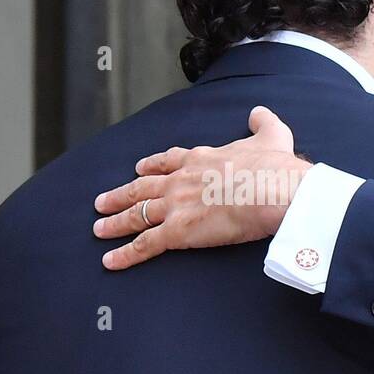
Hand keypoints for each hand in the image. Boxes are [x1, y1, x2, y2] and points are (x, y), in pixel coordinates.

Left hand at [93, 106, 309, 269]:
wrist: (273, 190)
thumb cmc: (274, 167)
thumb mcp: (272, 135)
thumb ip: (263, 123)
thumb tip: (259, 112)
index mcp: (200, 158)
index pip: (168, 161)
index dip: (151, 165)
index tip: (138, 168)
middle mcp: (180, 180)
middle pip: (142, 187)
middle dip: (120, 194)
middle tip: (102, 201)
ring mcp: (175, 206)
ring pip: (136, 214)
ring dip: (115, 222)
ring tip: (99, 228)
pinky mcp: (177, 231)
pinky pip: (145, 244)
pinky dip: (125, 254)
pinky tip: (109, 261)